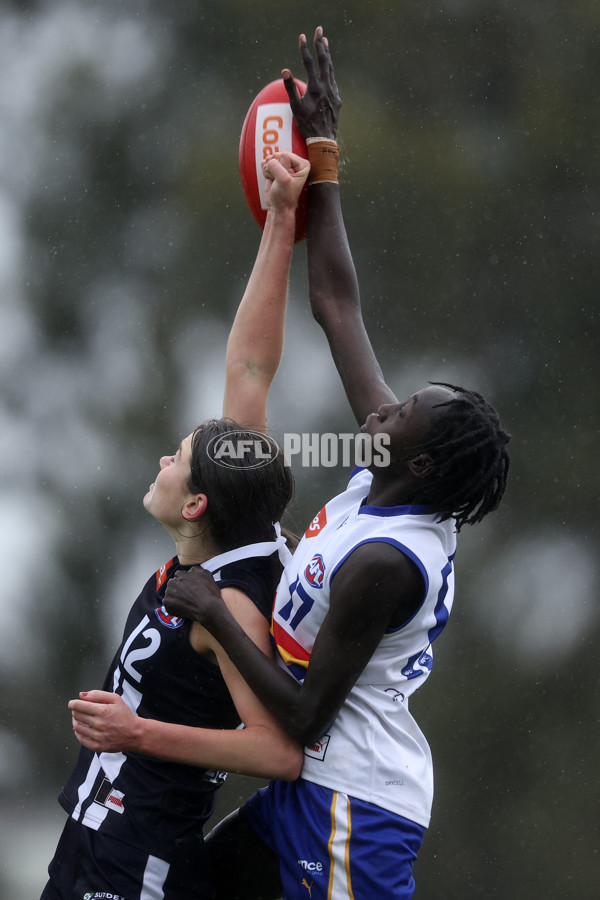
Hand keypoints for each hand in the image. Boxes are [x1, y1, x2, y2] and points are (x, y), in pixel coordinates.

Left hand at [69, 690, 139, 752]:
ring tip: (80, 719)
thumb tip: (81, 695)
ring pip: (77, 728)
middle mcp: (99, 724)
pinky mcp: (98, 746)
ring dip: (75, 722)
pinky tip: (81, 730)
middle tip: (79, 710)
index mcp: (102, 711)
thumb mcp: (115, 699)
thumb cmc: (124, 715)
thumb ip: (97, 694)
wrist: (134, 733)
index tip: (72, 703)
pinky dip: (78, 734)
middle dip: (75, 711)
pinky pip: (82, 740)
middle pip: (77, 716)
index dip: (73, 704)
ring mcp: (98, 736)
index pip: (79, 706)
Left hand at [164, 566, 223, 623]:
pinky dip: (174, 607)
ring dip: (175, 596)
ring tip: (185, 602)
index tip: (189, 586)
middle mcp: (173, 582)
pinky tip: (183, 608)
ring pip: (170, 593)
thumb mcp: (206, 574)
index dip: (184, 581)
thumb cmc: (209, 592)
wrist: (208, 608)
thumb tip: (191, 571)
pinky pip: (168, 604)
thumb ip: (196, 570)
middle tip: (187, 594)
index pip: (179, 575)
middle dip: (178, 588)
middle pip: (172, 583)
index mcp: (181, 574)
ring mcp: (169, 593)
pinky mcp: (168, 604)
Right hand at [263, 151, 309, 211]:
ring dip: (269, 169)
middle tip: (278, 180)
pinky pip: (266, 163)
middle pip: (277, 156)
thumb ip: (276, 167)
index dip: (281, 167)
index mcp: (302, 164)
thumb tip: (269, 160)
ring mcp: (284, 165)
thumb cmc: (285, 197)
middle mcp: (294, 163)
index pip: (285, 155)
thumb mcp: (284, 181)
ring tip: (274, 180)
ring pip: (271, 159)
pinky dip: (266, 171)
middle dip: (274, 168)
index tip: (284, 179)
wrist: (278, 208)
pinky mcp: (275, 169)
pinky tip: (271, 179)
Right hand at [282, 26, 340, 140]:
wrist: (323, 140)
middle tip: (319, 30)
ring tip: (325, 42)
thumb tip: (285, 70)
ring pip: (331, 68)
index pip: (309, 63)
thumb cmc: (306, 125)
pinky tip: (329, 68)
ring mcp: (334, 92)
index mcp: (315, 87)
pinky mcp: (337, 99)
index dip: (304, 49)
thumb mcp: (295, 107)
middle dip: (321, 44)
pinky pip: (334, 80)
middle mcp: (327, 87)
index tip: (302, 37)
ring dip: (327, 54)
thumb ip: (290, 87)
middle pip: (324, 60)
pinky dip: (330, 70)